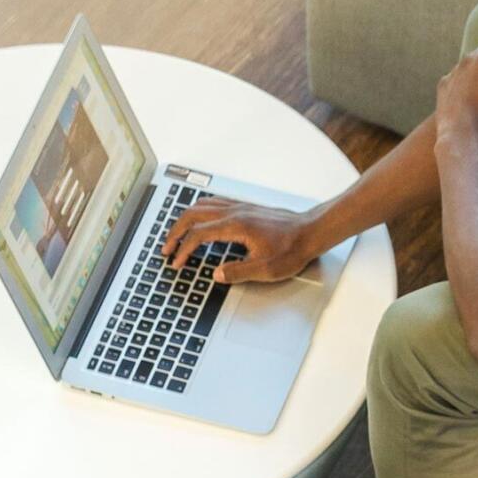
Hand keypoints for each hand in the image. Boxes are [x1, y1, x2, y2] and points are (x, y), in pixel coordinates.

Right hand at [161, 197, 317, 283]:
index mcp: (236, 226)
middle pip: (193, 215)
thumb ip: (238, 272)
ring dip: (185, 219)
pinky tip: (200, 219)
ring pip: (202, 205)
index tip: (176, 262)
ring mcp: (240, 207)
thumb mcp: (266, 269)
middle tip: (166, 247)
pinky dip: (199, 211)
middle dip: (175, 231)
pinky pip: (214, 203)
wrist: (311, 231)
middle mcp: (235, 212)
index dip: (183, 250)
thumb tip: (216, 274)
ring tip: (177, 234)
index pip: (198, 235)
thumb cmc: (293, 248)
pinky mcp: (246, 207)